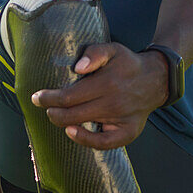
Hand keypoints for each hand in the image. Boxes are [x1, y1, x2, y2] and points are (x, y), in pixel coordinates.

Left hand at [31, 44, 168, 149]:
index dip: (49, 98)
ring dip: (64, 123)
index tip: (37, 96)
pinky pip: (104, 143)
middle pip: (72, 114)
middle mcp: (114, 103)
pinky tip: (72, 132)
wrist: (155, 80)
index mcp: (107, 83)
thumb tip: (77, 68)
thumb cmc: (127, 64)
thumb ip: (94, 53)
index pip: (69, 96)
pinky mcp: (128, 132)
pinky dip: (85, 140)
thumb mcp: (112, 49)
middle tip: (43, 106)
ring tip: (55, 115)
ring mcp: (121, 120)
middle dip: (52, 112)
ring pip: (84, 126)